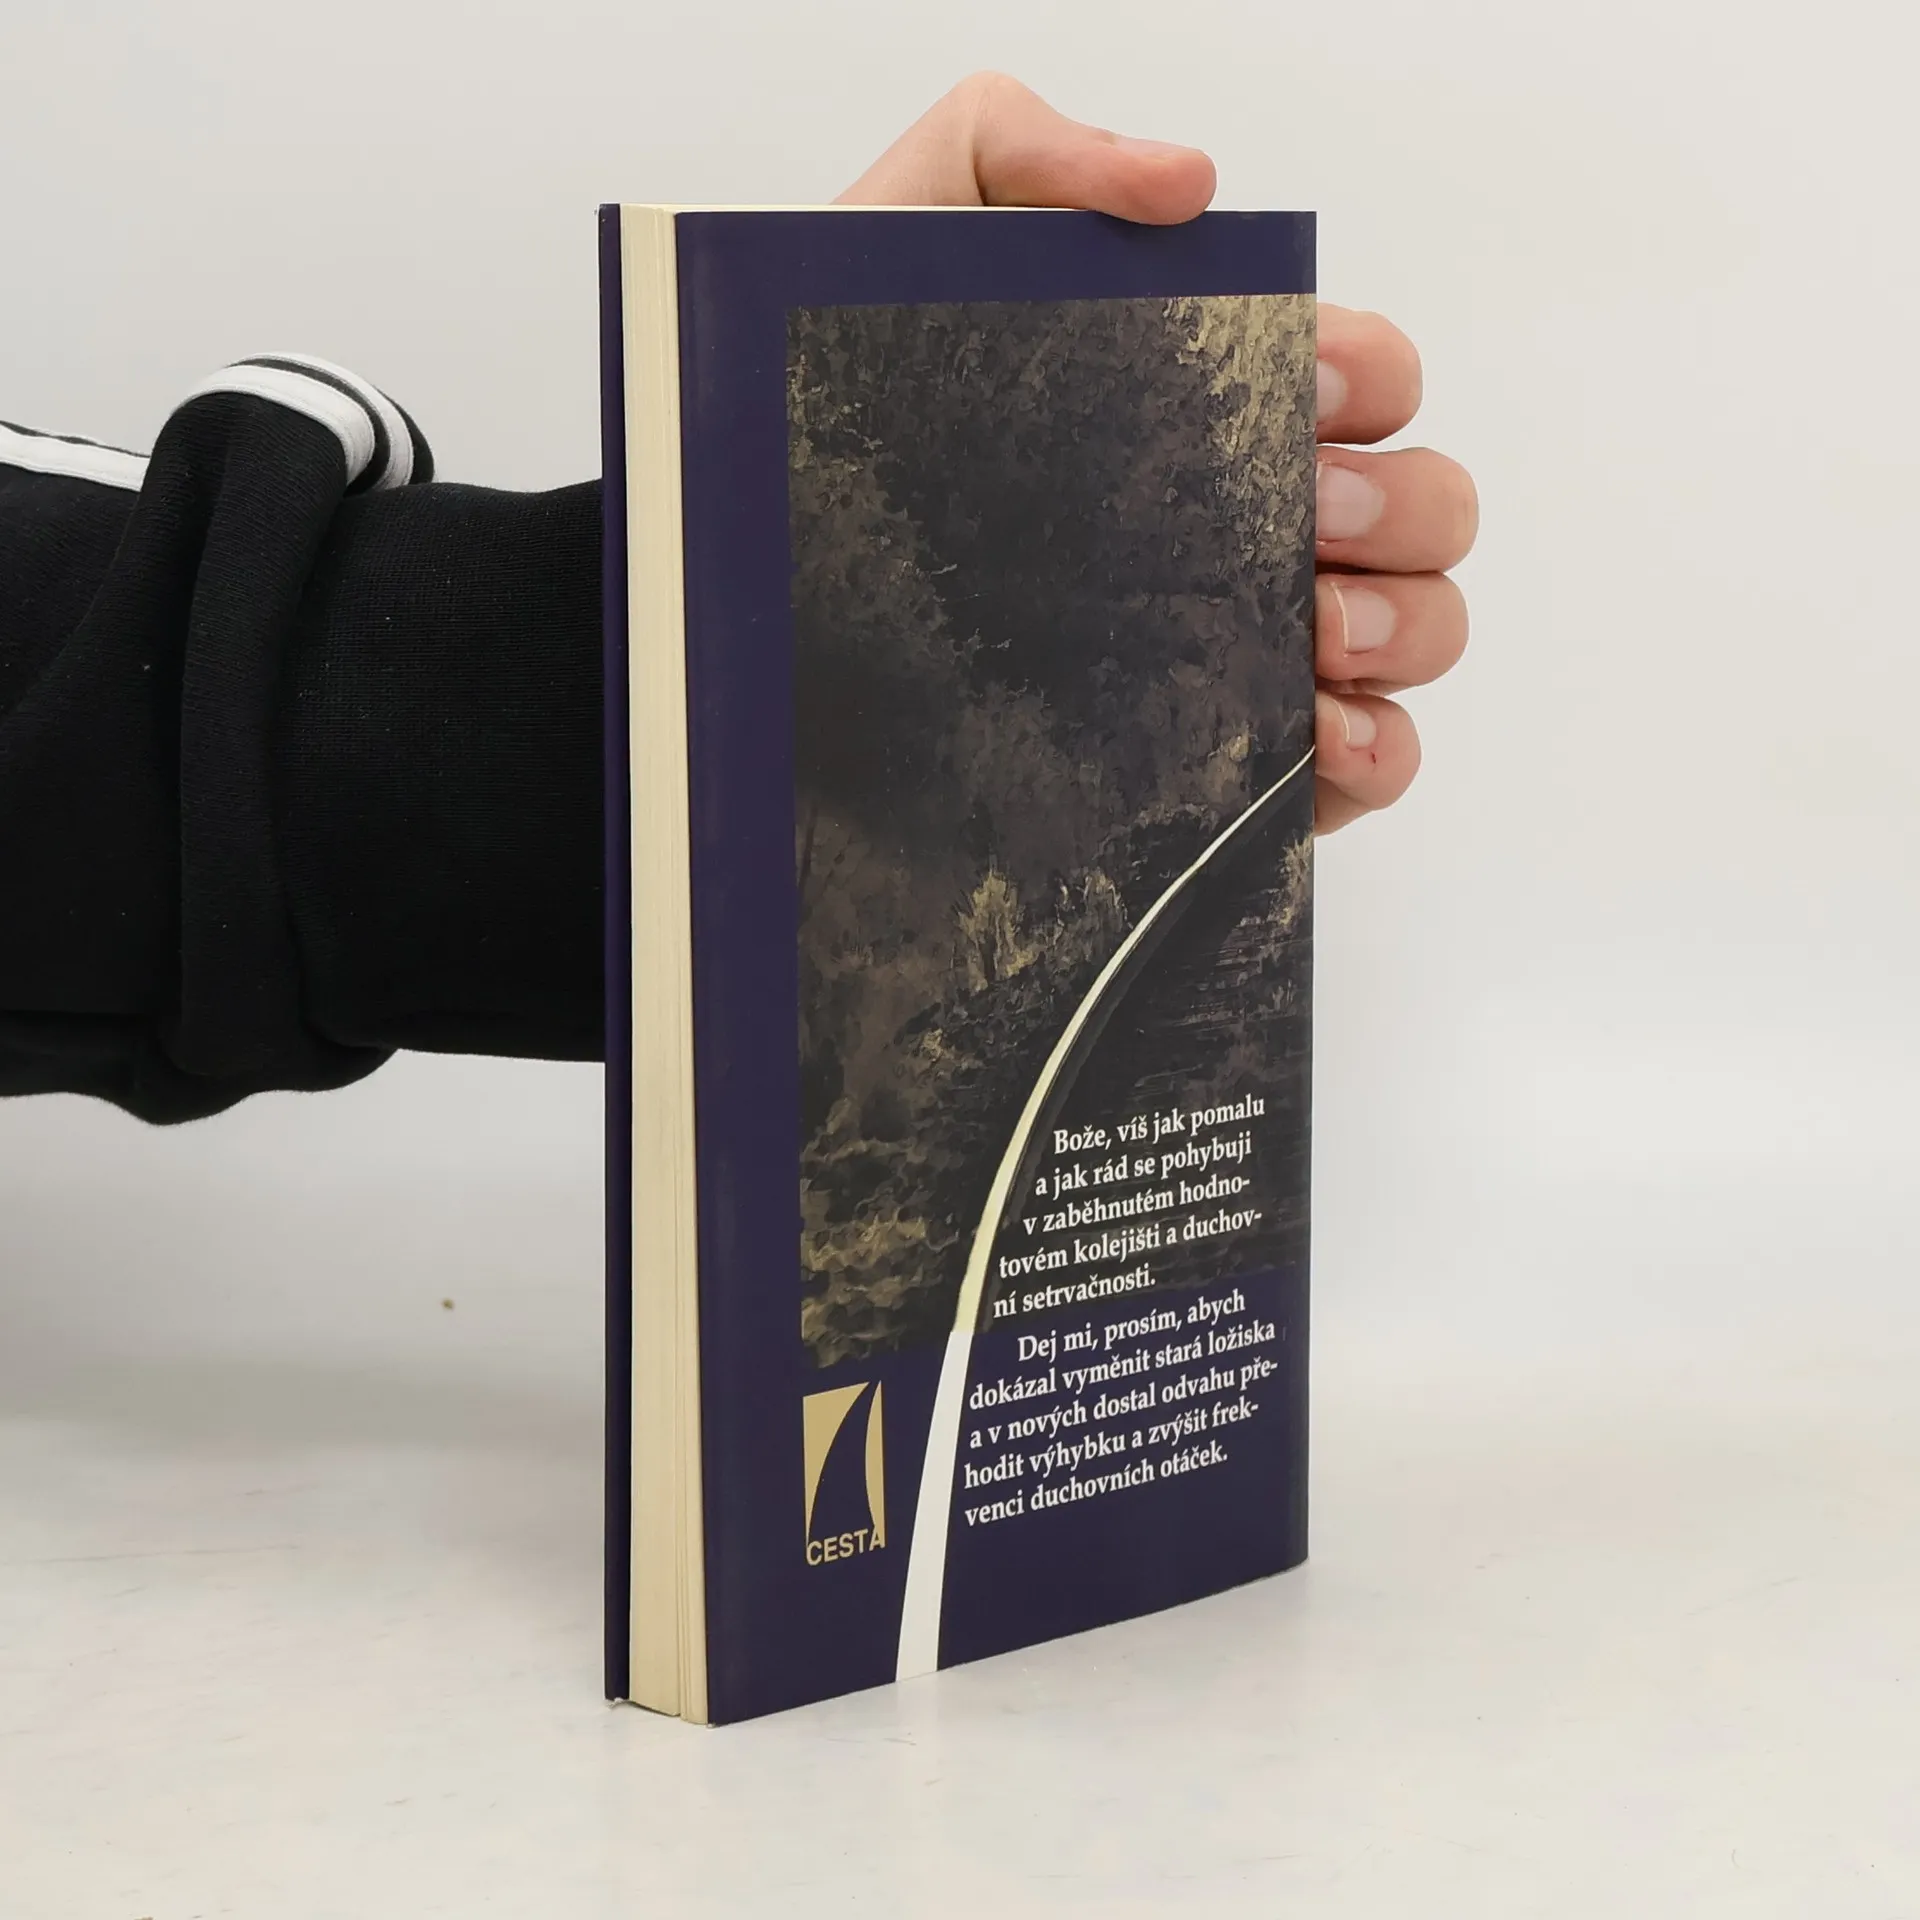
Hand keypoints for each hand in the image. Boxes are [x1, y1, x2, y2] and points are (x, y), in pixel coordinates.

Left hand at [839, 73, 1476, 834]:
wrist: (755, 597)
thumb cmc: (832, 434)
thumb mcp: (898, 251)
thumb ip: (1023, 155)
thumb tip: (1185, 182)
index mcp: (1215, 410)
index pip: (1368, 379)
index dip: (1365, 373)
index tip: (1297, 384)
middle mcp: (1256, 527)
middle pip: (1426, 506)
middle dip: (1397, 504)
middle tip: (1306, 518)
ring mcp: (1257, 651)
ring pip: (1422, 630)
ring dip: (1401, 624)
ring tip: (1309, 631)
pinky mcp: (1237, 766)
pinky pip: (1371, 765)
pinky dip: (1376, 749)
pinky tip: (1310, 732)